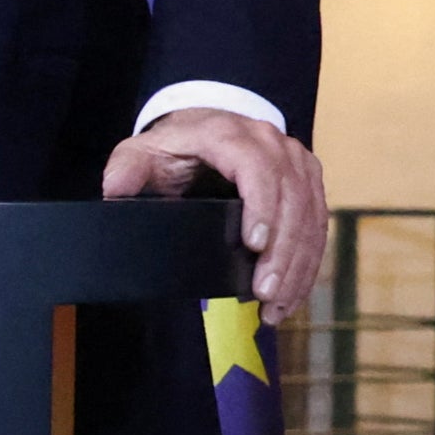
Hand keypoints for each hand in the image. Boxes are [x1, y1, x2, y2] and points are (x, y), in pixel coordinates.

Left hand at [105, 107, 330, 328]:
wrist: (208, 128)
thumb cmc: (176, 147)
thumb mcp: (144, 151)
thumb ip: (128, 167)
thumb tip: (116, 189)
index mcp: (230, 135)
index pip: (256, 169)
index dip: (261, 206)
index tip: (254, 245)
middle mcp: (272, 144)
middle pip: (291, 198)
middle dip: (282, 252)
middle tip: (265, 295)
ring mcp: (296, 162)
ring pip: (310, 215)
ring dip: (298, 265)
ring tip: (277, 307)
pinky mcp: (309, 181)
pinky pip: (317, 224)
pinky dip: (308, 263)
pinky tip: (292, 296)